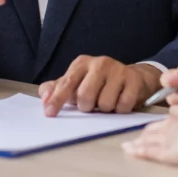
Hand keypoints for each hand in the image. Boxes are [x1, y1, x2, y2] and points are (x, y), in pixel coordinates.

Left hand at [39, 56, 160, 116]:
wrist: (132, 78)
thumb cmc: (98, 83)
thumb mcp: (76, 83)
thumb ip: (57, 89)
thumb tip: (45, 98)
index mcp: (81, 63)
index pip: (66, 83)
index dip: (57, 100)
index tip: (49, 114)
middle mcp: (99, 63)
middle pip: (85, 97)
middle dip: (88, 107)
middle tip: (93, 103)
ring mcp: (118, 70)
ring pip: (105, 104)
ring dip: (105, 109)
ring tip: (108, 100)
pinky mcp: (133, 80)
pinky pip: (122, 106)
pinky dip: (120, 109)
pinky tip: (120, 101)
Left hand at [121, 105, 177, 166]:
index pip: (168, 119)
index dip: (162, 124)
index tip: (159, 127)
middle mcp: (171, 125)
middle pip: (154, 129)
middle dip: (146, 133)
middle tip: (140, 137)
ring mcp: (165, 138)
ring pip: (147, 139)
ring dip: (138, 142)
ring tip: (130, 145)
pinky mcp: (163, 152)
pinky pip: (147, 150)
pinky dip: (137, 150)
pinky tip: (129, 150)